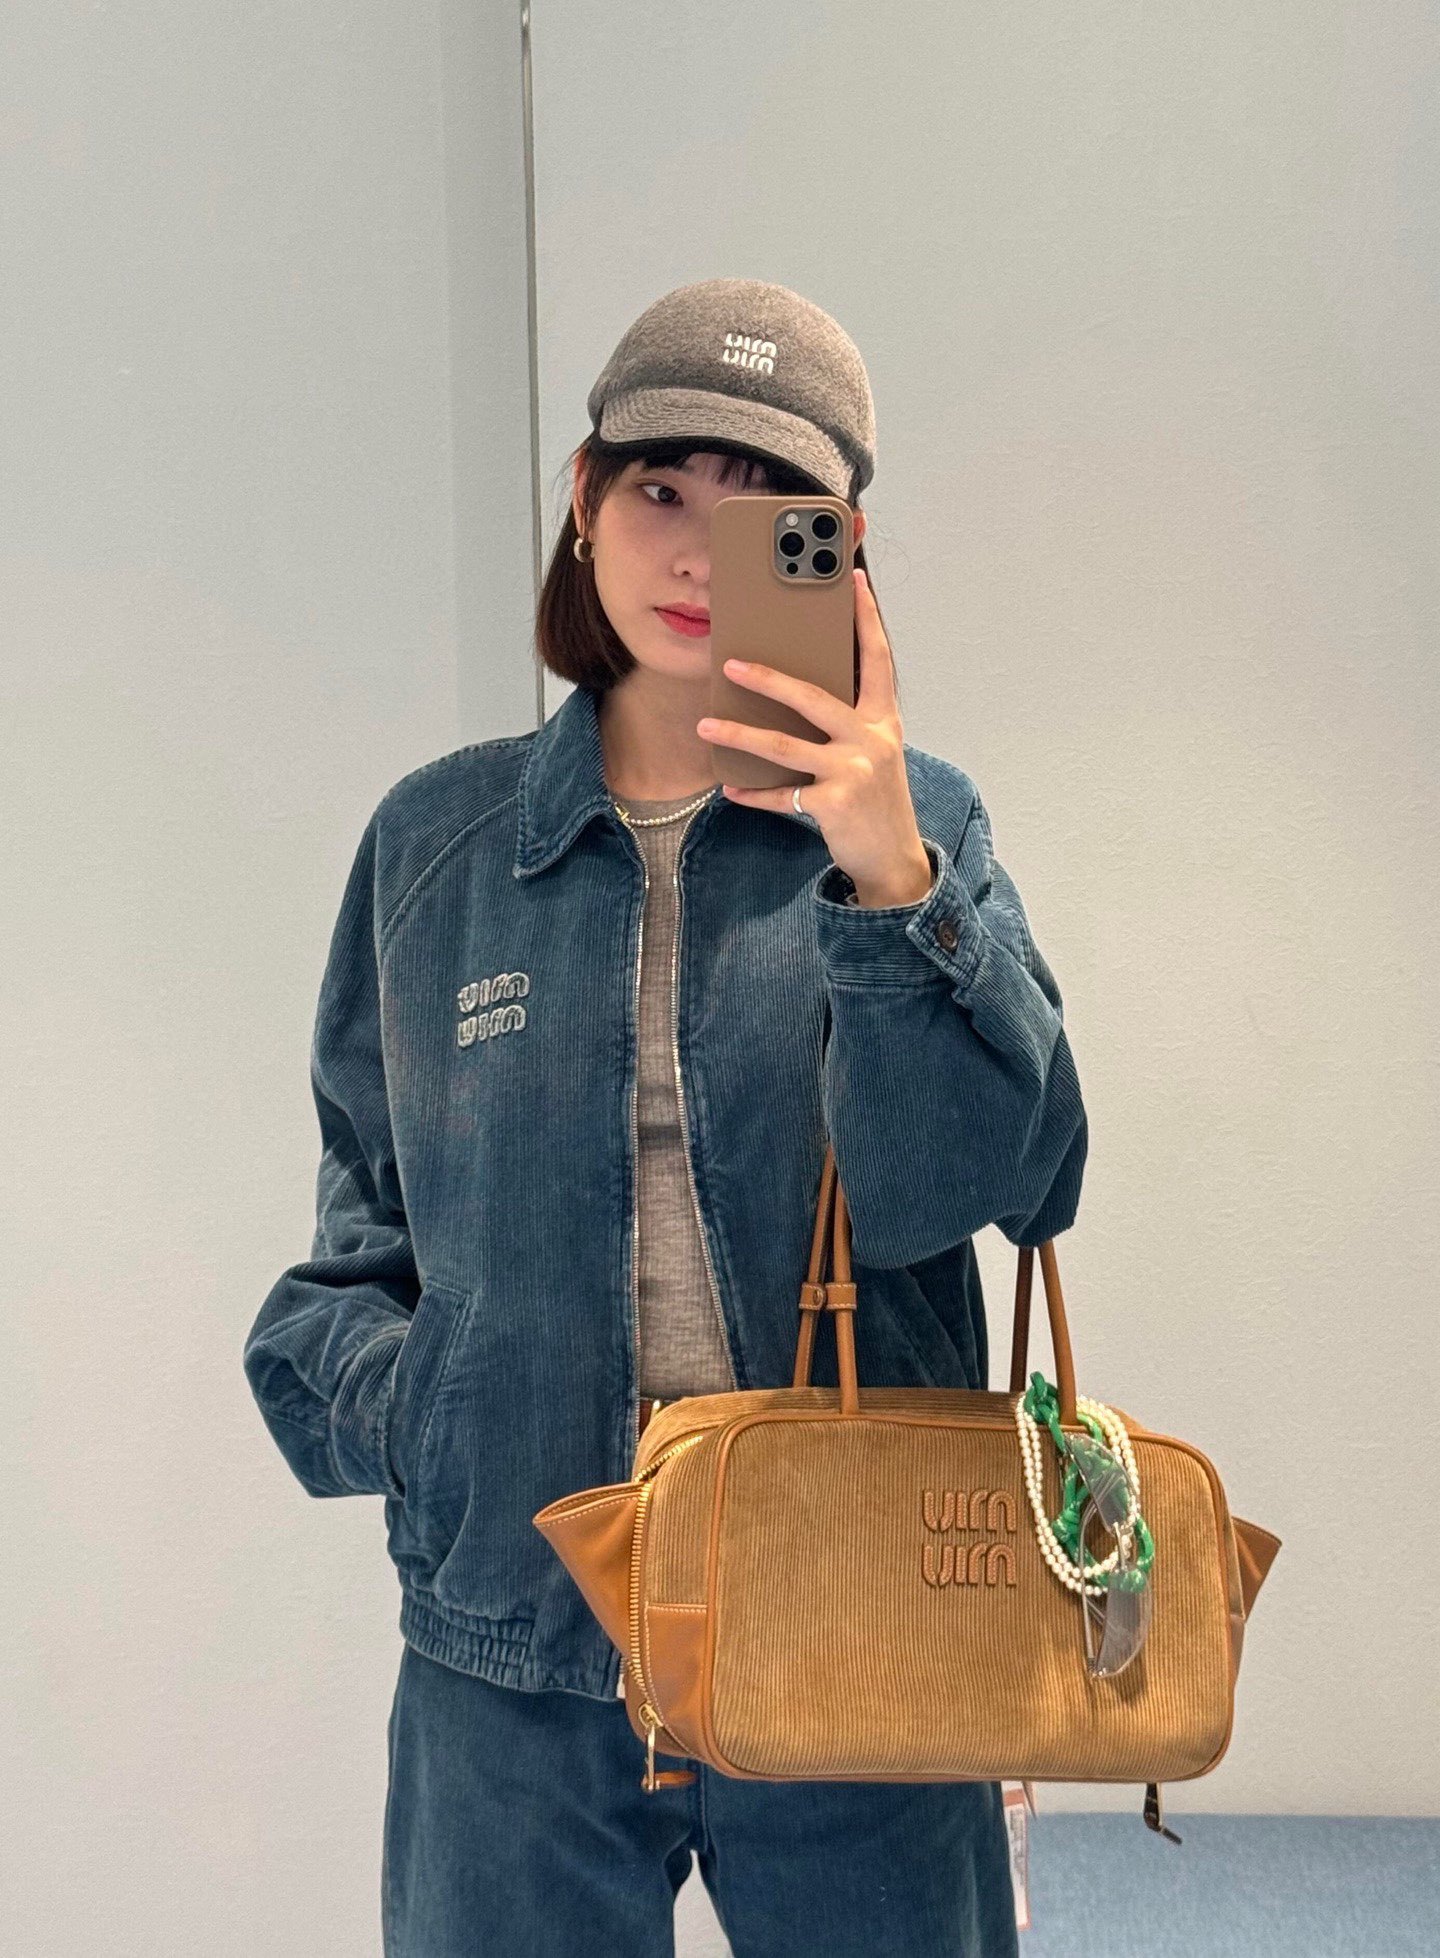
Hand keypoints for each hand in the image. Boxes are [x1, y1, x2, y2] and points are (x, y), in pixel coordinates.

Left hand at [695, 568, 933, 906]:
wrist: (893, 858)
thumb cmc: (876, 799)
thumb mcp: (875, 752)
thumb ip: (848, 722)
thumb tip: (795, 692)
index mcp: (883, 720)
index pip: (878, 660)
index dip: (868, 620)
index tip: (856, 583)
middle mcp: (872, 740)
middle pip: (813, 698)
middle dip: (769, 679)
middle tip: (731, 664)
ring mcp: (853, 772)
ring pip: (785, 747)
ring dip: (740, 735)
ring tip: (706, 726)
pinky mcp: (834, 805)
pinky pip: (781, 796)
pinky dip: (753, 793)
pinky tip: (730, 787)